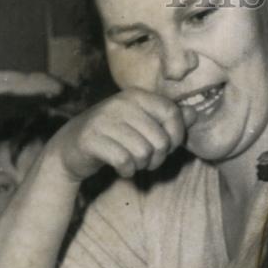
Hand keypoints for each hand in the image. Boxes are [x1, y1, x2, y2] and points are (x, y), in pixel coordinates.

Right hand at [47, 88, 196, 181]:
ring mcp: (103, 120)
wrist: (72, 147)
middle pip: (160, 140)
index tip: (168, 147)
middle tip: (147, 160)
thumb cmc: (114, 136)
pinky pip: (124, 162)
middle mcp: (120, 103)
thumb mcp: (142, 123)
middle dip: (158, 157)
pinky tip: (122, 168)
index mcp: (136, 95)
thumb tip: (194, 114)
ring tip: (133, 162)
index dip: (177, 136)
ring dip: (142, 165)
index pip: (172, 113)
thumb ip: (168, 118)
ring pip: (143, 153)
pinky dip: (127, 171)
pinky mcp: (91, 139)